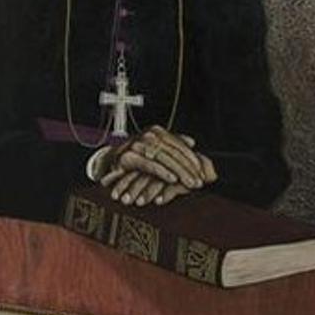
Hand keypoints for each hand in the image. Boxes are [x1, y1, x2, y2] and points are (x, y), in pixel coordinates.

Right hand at [89, 128, 216, 205]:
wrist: (110, 160)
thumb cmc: (136, 155)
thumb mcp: (155, 147)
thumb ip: (173, 143)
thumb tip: (192, 142)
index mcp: (157, 131)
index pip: (180, 145)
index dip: (192, 159)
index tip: (203, 172)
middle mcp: (149, 135)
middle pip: (175, 152)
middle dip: (189, 168)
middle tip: (200, 181)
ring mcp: (139, 144)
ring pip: (165, 159)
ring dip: (180, 172)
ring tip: (190, 183)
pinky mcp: (129, 156)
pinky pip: (150, 165)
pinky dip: (163, 172)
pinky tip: (173, 179)